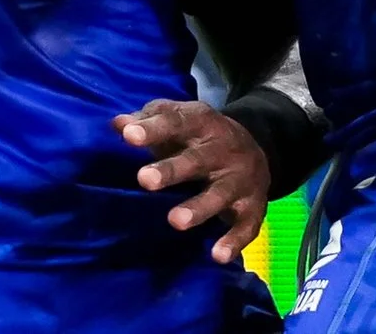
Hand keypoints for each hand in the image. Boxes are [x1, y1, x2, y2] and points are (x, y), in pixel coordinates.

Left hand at [116, 99, 269, 265]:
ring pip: (220, 194)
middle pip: (196, 160)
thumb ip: (148, 121)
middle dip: (171, 170)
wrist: (258, 148)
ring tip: (174, 221)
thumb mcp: (178, 119)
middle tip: (144, 180)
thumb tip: (118, 124)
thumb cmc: (199, 136)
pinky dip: (233, 241)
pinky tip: (217, 256)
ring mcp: (239, 180)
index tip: (129, 136)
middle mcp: (223, 150)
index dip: (153, 129)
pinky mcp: (253, 208)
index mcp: (200, 123)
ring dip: (198, 208)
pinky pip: (246, 227)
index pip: (175, 122)